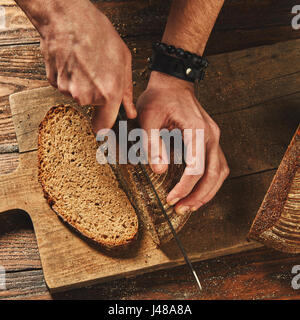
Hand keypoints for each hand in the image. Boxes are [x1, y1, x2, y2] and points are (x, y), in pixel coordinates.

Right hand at [38, 1, 135, 131]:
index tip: (104, 129)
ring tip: (86, 63)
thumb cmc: (98, 34)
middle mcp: (87, 96)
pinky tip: (74, 62)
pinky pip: (66, 86)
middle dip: (96, 95)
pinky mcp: (54, 82)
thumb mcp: (124, 62)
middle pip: (92, 106)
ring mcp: (68, 90)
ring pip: (78, 95)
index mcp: (109, 93)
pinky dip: (70, 78)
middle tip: (97, 73)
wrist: (67, 17)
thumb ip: (127, 92)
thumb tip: (129, 112)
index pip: (104, 126)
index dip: (104, 129)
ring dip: (82, 84)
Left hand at [137, 71, 228, 213]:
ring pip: (220, 172)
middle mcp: (211, 136)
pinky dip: (210, 182)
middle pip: (214, 174)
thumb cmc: (159, 98)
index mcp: (197, 130)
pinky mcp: (211, 140)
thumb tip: (159, 171)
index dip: (184, 188)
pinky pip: (217, 166)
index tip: (171, 199)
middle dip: (199, 196)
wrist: (173, 83)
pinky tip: (198, 190)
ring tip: (190, 206)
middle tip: (181, 210)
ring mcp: (214, 138)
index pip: (196, 168)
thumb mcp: (148, 117)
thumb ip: (152, 144)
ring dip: (207, 192)